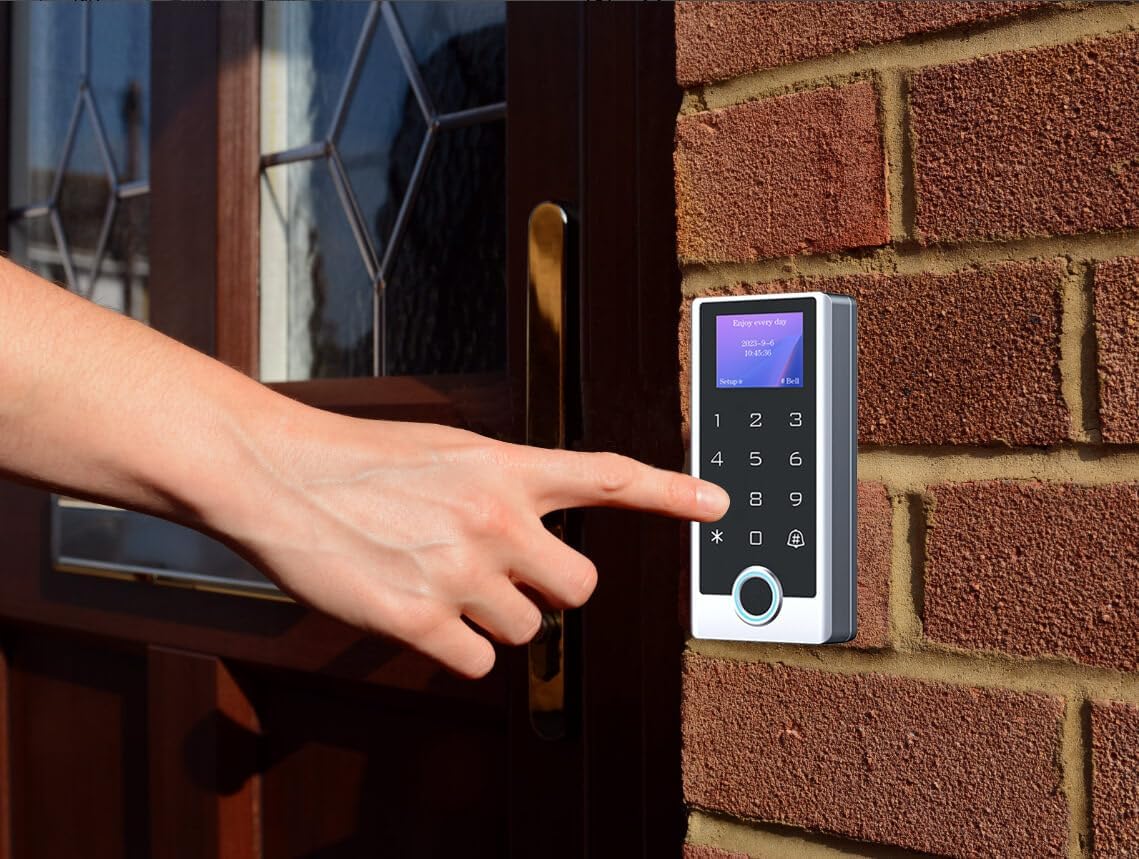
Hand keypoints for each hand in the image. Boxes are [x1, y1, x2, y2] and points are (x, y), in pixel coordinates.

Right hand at [216, 405, 728, 677]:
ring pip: (527, 630)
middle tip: (506, 576)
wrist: (279, 475)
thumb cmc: (358, 460)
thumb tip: (536, 530)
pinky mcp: (420, 620)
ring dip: (494, 617)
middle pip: (580, 589)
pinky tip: (421, 611)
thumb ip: (502, 485)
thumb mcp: (446, 450)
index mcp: (505, 466)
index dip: (670, 492)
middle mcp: (495, 518)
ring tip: (440, 580)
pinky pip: (479, 661)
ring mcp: (460, 570)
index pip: (606, 476)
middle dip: (551, 591)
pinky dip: (458, 647)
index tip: (718, 504)